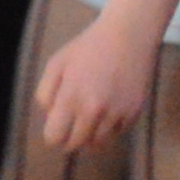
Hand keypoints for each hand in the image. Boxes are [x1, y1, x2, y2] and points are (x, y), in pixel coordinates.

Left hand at [31, 8, 161, 154]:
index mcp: (70, 98)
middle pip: (76, 145)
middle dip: (70, 139)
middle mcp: (94, 111)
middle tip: (72, 126)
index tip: (56, 128)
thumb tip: (50, 117)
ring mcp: (117, 113)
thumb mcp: (56, 63)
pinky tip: (109, 111)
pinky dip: (111, 128)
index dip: (52, 135)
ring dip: (91, 135)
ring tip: (90, 119)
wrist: (128, 35)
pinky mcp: (134, 111)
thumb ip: (45, 93)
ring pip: (98, 143)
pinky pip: (118, 133)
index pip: (55, 138)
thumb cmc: (88, 47)